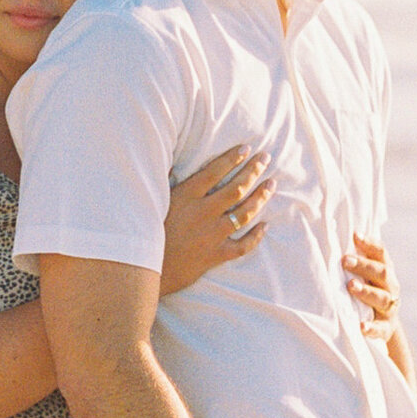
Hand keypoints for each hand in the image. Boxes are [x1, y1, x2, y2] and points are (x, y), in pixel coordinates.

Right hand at [161, 145, 273, 294]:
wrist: (146, 269)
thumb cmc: (146, 233)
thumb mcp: (151, 202)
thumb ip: (164, 181)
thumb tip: (170, 159)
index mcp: (185, 197)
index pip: (214, 172)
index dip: (232, 158)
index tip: (246, 148)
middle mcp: (202, 213)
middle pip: (235, 188)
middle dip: (252, 171)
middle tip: (265, 158)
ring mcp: (211, 235)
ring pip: (244, 213)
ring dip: (260, 197)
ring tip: (271, 184)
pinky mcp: (215, 255)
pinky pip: (243, 245)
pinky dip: (256, 236)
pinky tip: (265, 225)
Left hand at [343, 234, 397, 334]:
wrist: (383, 324)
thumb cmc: (366, 292)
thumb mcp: (364, 276)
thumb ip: (353, 260)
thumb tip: (327, 238)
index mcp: (385, 270)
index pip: (381, 253)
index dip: (370, 243)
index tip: (355, 235)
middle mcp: (390, 287)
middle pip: (382, 273)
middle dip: (364, 266)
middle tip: (345, 260)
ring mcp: (390, 308)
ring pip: (382, 298)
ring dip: (367, 291)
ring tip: (351, 286)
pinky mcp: (386, 328)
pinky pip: (380, 329)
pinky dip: (371, 327)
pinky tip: (361, 326)